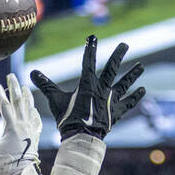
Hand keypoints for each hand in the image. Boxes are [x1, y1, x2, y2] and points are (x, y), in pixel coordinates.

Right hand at [0, 74, 42, 174]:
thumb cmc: (5, 165)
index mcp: (12, 127)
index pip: (4, 104)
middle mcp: (24, 125)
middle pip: (19, 101)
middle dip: (14, 87)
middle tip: (11, 75)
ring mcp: (31, 130)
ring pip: (30, 108)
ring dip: (26, 96)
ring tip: (24, 86)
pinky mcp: (36, 137)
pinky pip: (36, 120)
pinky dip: (34, 112)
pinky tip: (34, 109)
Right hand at [30, 35, 144, 139]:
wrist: (81, 136)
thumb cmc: (67, 118)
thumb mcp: (55, 100)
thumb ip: (46, 85)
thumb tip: (32, 73)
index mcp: (87, 84)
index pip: (88, 61)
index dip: (90, 48)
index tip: (93, 37)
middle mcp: (102, 89)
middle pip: (112, 68)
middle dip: (118, 55)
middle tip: (125, 44)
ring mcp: (111, 100)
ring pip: (124, 84)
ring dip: (133, 75)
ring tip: (141, 66)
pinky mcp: (116, 112)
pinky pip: (128, 103)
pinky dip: (135, 97)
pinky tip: (143, 90)